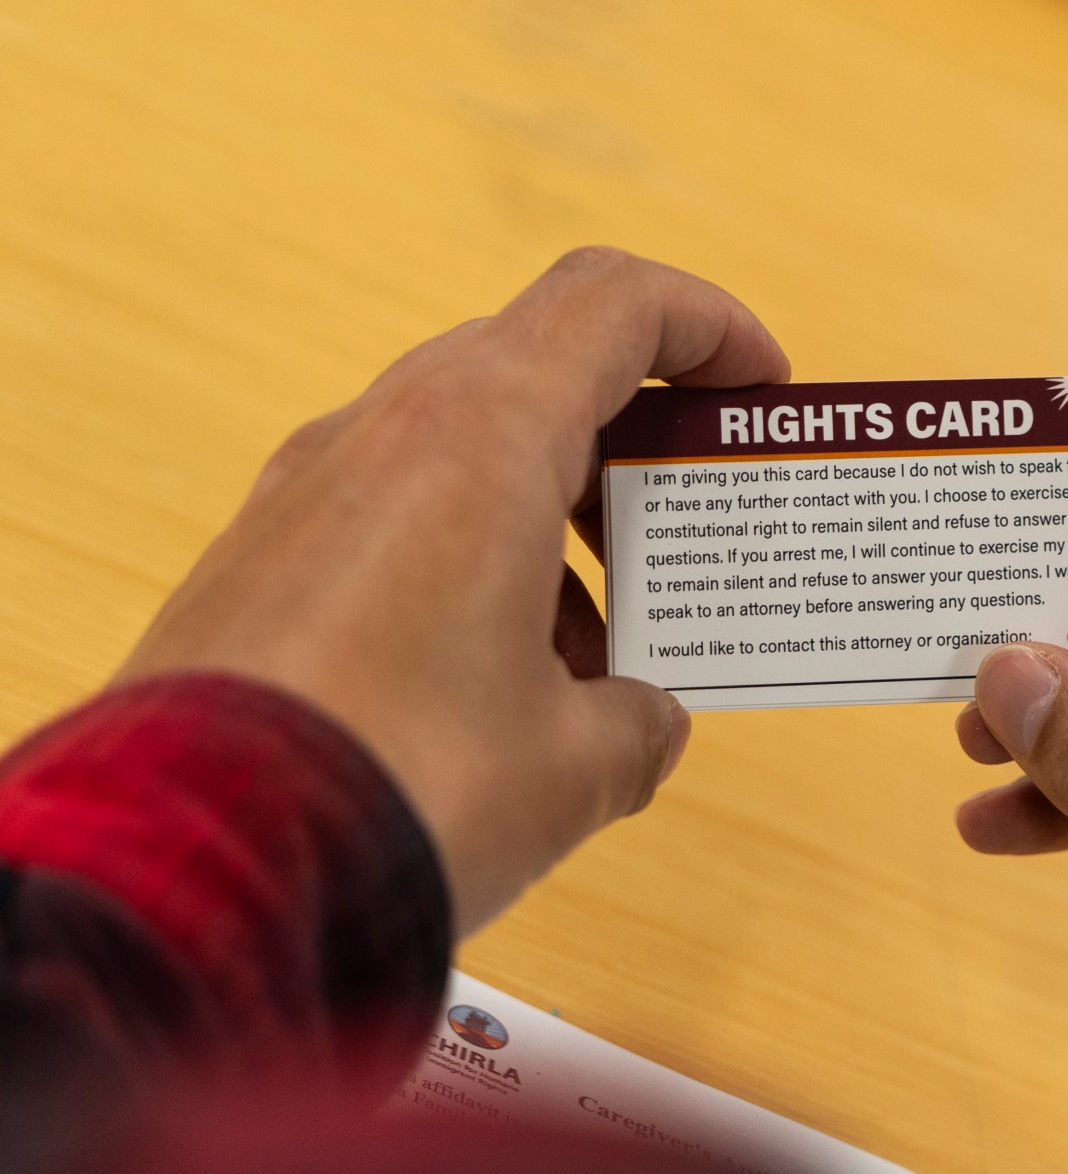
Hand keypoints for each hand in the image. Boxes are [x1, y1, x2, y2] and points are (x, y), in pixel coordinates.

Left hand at [119, 248, 788, 933]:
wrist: (201, 869)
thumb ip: (639, 720)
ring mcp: (306, 498)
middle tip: (696, 526)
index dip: (707, 328)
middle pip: (538, 372)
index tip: (759, 392)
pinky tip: (507, 693)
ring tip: (609, 650)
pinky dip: (476, 569)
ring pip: (463, 456)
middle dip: (635, 444)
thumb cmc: (401, 784)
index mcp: (481, 435)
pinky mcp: (260, 569)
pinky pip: (396, 526)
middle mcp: (382, 437)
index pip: (613, 304)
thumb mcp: (577, 763)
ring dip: (555, 523)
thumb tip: (640, 722)